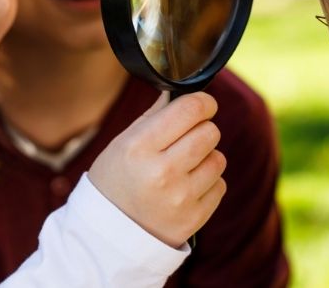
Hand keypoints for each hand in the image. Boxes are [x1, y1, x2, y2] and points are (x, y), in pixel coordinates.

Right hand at [88, 91, 226, 247]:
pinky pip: (220, 185)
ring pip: (218, 159)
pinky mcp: (194, 218)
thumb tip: (181, 93)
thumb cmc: (115, 180)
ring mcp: (180, 197)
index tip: (203, 105)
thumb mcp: (123, 143)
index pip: (191, 109)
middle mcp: (162, 172)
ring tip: (183, 167)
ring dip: (206, 158)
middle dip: (202, 130)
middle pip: (210, 132)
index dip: (203, 102)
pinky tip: (185, 187)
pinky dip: (207, 183)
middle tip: (187, 138)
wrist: (108, 234)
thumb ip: (154, 116)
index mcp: (140, 147)